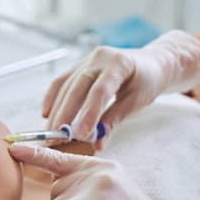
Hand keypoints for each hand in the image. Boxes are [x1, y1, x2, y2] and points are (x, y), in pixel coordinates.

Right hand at [44, 30, 199, 143]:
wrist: (152, 62)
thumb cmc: (148, 80)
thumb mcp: (138, 100)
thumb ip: (115, 118)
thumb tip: (98, 142)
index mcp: (120, 63)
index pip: (100, 91)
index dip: (88, 113)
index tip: (80, 134)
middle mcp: (100, 57)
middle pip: (77, 86)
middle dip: (65, 114)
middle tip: (58, 138)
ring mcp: (88, 59)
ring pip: (66, 84)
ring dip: (56, 110)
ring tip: (51, 132)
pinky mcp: (80, 65)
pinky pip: (62, 81)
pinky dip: (53, 98)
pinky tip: (47, 114)